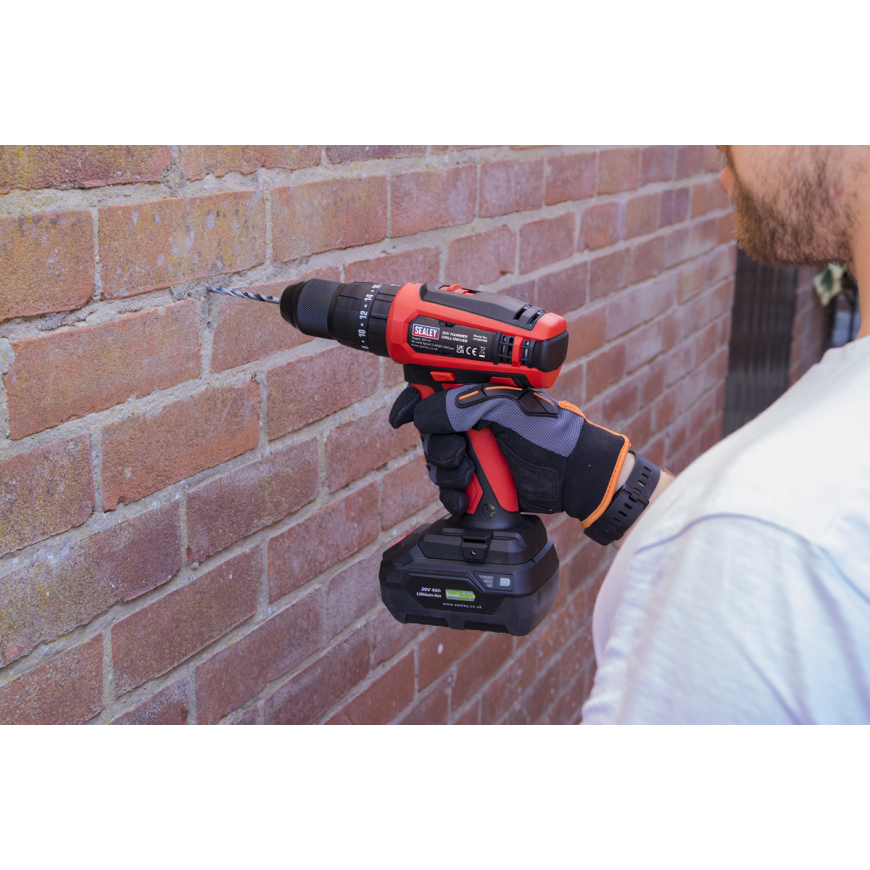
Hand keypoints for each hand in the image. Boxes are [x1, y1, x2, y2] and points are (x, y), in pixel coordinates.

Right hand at [389, 384, 631, 528]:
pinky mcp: (477, 484)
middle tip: (459, 452)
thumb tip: (422, 414)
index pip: (432, 393)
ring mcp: (474, 454)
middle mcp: (472, 424)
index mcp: (476, 398)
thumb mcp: (502, 409)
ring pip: (436, 464)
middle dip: (437, 447)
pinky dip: (451, 496)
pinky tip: (465, 496)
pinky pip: (448, 491)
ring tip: (471, 473)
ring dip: (447, 472)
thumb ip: (459, 406)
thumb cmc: (548, 434)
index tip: (401, 417)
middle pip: (429, 434)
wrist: (572, 476)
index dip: (414, 403)